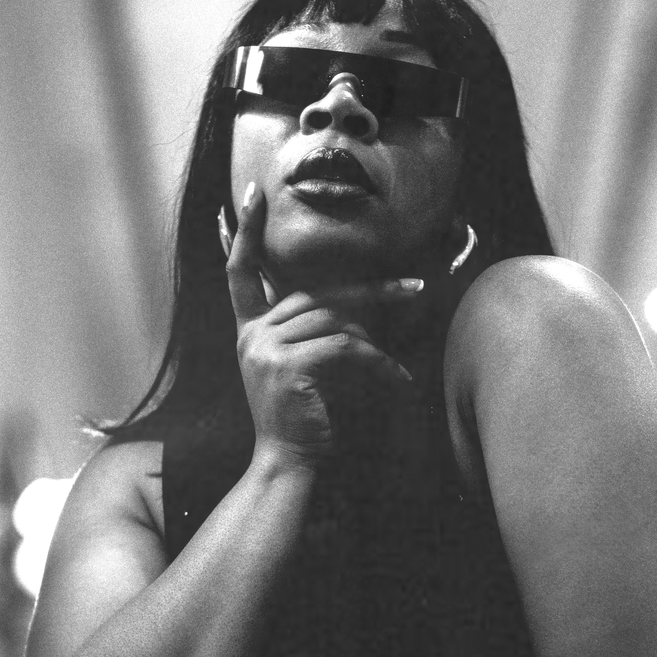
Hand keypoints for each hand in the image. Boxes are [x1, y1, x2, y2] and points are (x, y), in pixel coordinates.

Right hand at [226, 182, 422, 466]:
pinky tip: (398, 381)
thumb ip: (312, 333)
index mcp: (249, 332)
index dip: (247, 232)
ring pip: (336, 320)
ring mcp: (266, 349)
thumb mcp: (300, 369)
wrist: (287, 464)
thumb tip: (358, 309)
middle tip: (415, 289)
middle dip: (371, 293)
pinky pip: (346, 348)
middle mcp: (252, 335)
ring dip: (379, 337)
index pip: (241, 272)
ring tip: (402, 362)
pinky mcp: (288, 367)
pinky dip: (378, 363)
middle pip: (317, 294)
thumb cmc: (302, 420)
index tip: (252, 192)